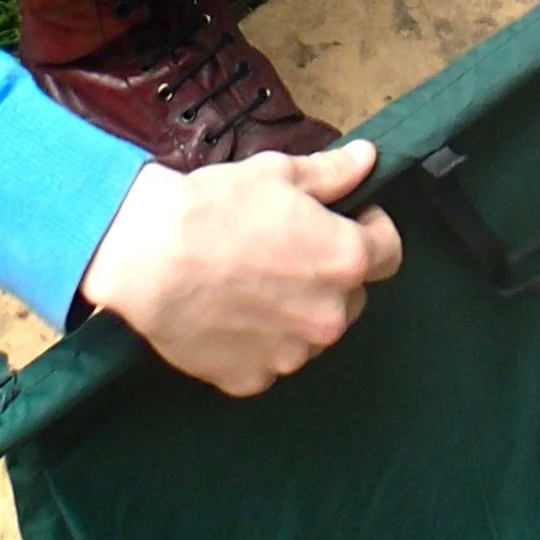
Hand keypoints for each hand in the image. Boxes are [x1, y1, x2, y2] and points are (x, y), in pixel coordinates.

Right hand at [78, 144, 401, 398]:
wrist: (150, 256)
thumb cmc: (217, 207)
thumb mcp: (280, 173)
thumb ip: (333, 173)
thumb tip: (369, 160)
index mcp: (344, 261)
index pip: (389, 253)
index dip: (371, 230)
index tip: (347, 219)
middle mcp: (328, 317)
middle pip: (352, 295)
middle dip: (331, 273)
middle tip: (290, 249)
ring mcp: (290, 355)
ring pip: (311, 331)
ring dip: (298, 310)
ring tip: (255, 280)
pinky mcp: (251, 380)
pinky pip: (270, 359)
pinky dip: (260, 340)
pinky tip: (232, 312)